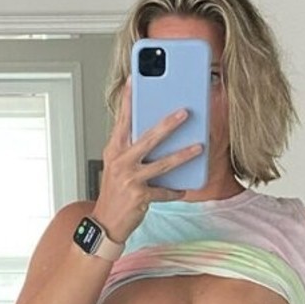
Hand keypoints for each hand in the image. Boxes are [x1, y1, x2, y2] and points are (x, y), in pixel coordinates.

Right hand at [93, 80, 203, 242]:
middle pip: (148, 137)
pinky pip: (164, 191)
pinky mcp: (139, 196)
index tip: (133, 80)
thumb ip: (131, 149)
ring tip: (199, 147)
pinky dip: (174, 191)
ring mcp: (130, 178)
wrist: (105, 222)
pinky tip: (182, 189)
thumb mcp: (117, 166)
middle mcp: (121, 161)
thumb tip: (155, 135)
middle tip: (185, 112)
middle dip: (168, 124)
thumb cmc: (115, 193)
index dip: (128, 99)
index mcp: (114, 150)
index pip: (122, 120)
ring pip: (162, 163)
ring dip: (183, 155)